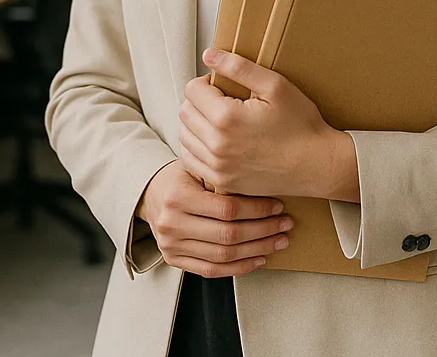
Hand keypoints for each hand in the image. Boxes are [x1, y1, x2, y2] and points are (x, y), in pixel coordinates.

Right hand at [136, 160, 293, 277]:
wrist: (151, 194)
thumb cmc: (180, 176)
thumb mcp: (196, 166)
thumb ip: (222, 174)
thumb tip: (264, 179)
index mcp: (178, 197)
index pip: (227, 209)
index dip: (257, 210)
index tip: (277, 205)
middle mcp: (172, 224)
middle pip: (228, 235)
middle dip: (263, 231)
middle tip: (285, 224)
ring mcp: (172, 246)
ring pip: (223, 255)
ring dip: (257, 250)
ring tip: (278, 241)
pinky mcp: (174, 260)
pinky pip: (212, 270)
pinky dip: (239, 267)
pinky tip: (258, 258)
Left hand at [178, 48, 354, 198]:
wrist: (317, 165)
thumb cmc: (301, 124)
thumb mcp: (275, 86)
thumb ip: (239, 67)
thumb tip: (209, 54)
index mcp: (226, 117)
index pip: (191, 89)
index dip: (207, 82)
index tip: (225, 86)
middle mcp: (216, 145)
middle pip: (185, 111)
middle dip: (200, 101)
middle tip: (225, 101)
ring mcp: (217, 167)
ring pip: (184, 136)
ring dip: (197, 124)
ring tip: (222, 121)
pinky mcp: (221, 182)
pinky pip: (191, 161)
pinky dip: (198, 147)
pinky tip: (218, 141)